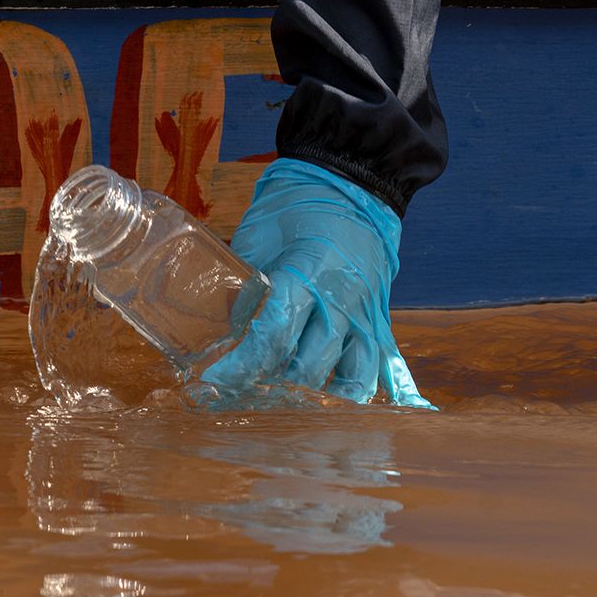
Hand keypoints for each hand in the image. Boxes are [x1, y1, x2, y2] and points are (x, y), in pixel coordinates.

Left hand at [202, 159, 433, 407]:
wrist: (354, 177)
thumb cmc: (297, 203)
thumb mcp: (258, 238)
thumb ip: (244, 288)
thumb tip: (224, 333)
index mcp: (308, 274)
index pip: (274, 336)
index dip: (240, 366)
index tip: (211, 383)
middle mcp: (343, 301)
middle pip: (307, 368)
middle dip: (268, 391)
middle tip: (235, 399)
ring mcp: (368, 313)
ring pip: (351, 379)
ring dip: (318, 402)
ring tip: (286, 413)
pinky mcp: (380, 318)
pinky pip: (385, 367)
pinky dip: (381, 394)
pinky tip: (374, 420)